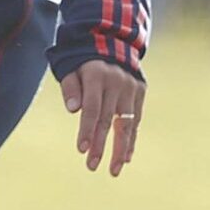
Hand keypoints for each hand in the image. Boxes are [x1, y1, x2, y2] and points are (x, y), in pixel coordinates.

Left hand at [59, 60, 145, 174]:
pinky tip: (126, 157)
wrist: (111, 39)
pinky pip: (136, 120)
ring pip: (126, 124)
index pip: (92, 108)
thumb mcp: (69, 66)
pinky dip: (131, 139)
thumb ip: (70, 87)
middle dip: (100, 145)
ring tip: (114, 170)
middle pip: (108, 119)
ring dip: (120, 149)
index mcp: (97, 76)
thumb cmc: (82, 59)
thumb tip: (73, 110)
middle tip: (92, 166)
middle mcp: (116, 82)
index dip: (87, 129)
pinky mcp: (140, 91)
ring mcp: (130, 88)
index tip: (82, 149)